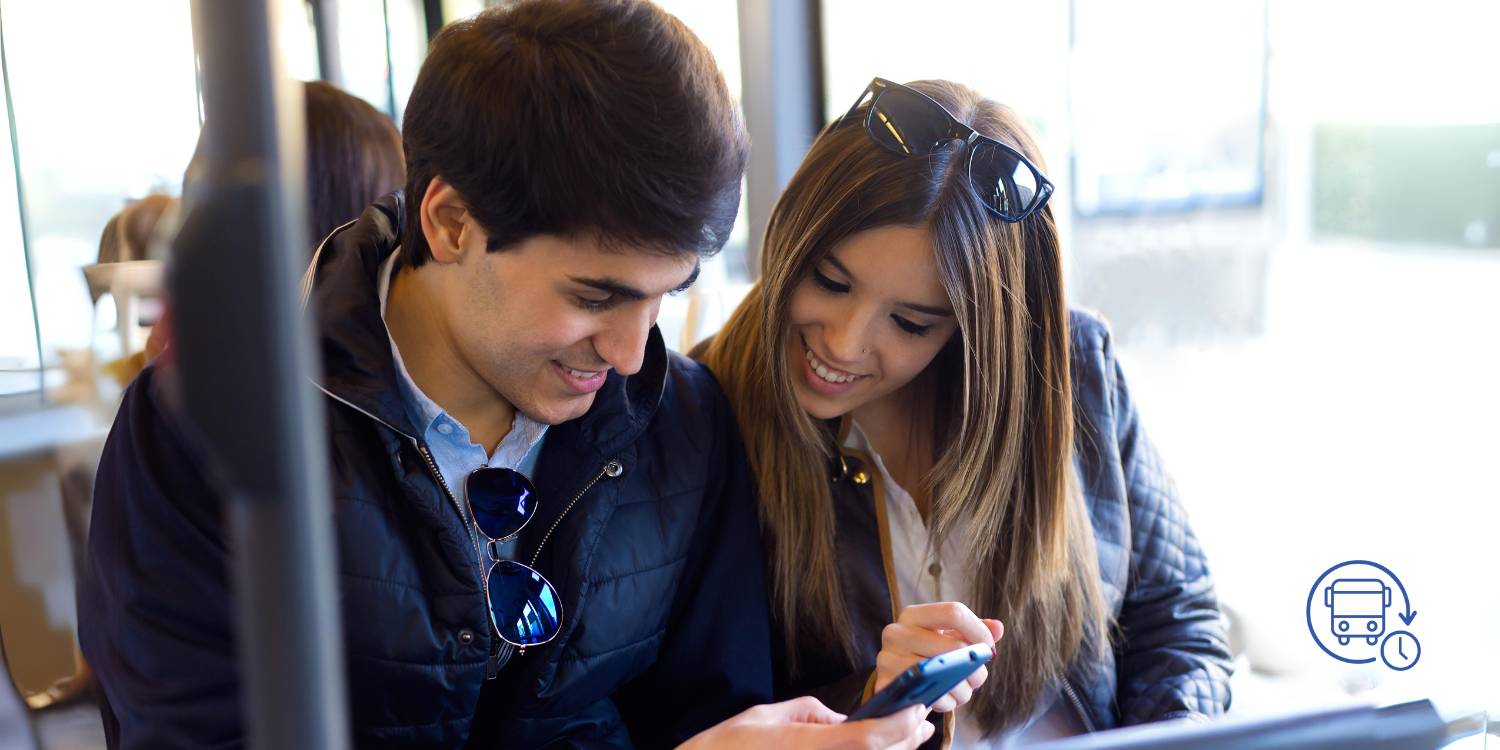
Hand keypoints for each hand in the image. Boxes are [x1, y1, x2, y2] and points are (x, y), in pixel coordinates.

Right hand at [677, 696, 933, 749]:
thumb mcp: (771, 715)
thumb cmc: (731, 746)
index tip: (916, 708)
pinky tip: (879, 748)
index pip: (870, 739)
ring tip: (908, 737)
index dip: (899, 724)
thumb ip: (813, 714)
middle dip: (906, 739)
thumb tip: (842, 720)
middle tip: (919, 720)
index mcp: (813, 748)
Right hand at [874, 602, 1004, 712]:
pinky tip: (947, 698)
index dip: (979, 631)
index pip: (954, 612)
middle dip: (974, 667)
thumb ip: (973, 630)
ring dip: (962, 687)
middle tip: (979, 677)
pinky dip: (946, 701)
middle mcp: (896, 632)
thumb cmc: (927, 656)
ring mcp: (888, 659)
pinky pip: (929, 695)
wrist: (897, 683)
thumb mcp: (947, 638)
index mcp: (913, 615)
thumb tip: (998, 628)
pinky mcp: (887, 685)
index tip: (988, 649)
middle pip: (952, 647)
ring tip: (964, 690)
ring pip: (941, 673)